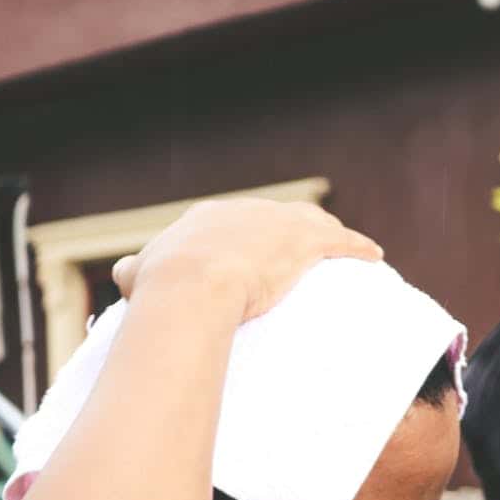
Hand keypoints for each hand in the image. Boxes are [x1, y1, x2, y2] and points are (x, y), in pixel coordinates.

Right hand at [111, 199, 381, 321]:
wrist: (190, 286)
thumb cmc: (163, 288)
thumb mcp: (139, 277)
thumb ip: (133, 271)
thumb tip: (124, 271)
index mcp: (207, 218)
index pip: (235, 222)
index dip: (249, 235)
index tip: (257, 250)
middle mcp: (245, 211)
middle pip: (278, 218)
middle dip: (293, 232)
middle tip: (305, 253)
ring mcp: (277, 222)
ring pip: (314, 224)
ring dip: (331, 235)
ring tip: (345, 250)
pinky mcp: (305, 241)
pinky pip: (341, 241)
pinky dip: (359, 247)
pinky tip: (375, 256)